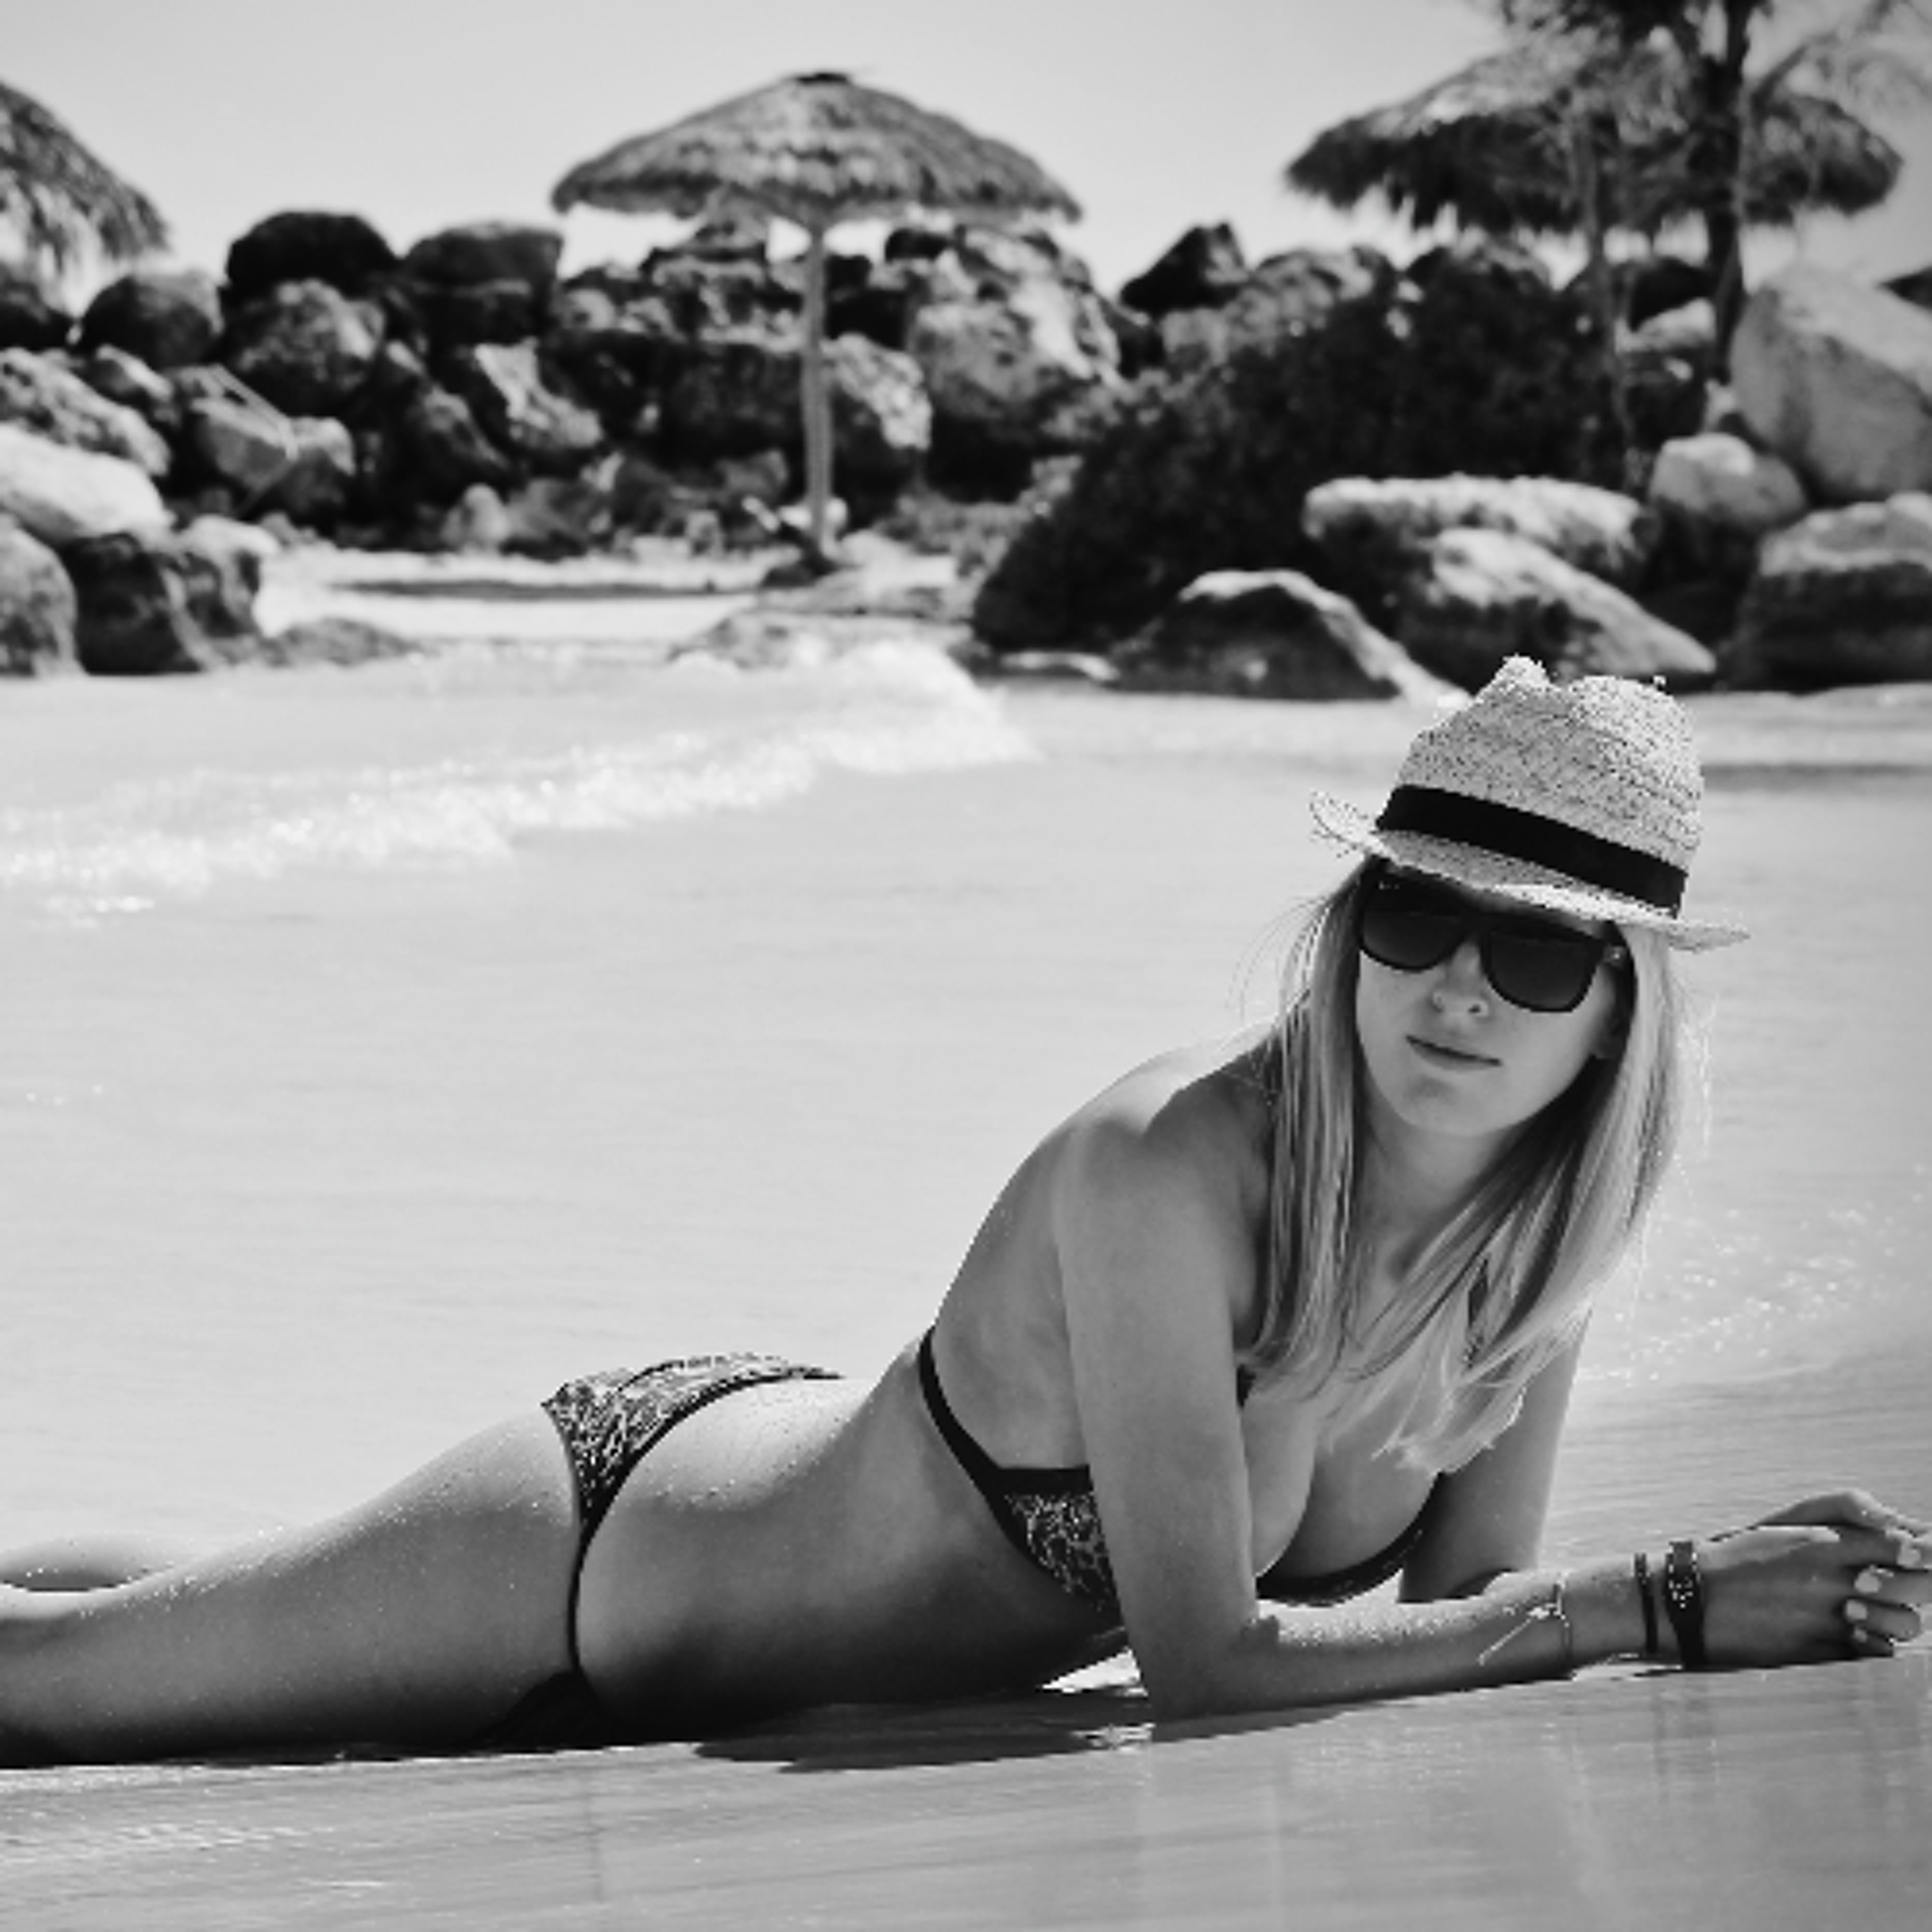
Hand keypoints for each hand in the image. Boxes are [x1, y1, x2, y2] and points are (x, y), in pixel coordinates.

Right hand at [1697, 1492, 1931, 1666]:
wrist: (1693, 1602)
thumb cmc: (1740, 1555)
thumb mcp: (1784, 1522)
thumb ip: (1842, 1511)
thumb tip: (1898, 1524)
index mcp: (1822, 1544)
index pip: (1902, 1546)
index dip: (1923, 1551)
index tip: (1920, 1553)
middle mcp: (1831, 1582)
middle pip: (1915, 1587)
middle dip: (1923, 1582)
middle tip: (1914, 1579)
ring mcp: (1829, 1621)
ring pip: (1903, 1625)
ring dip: (1898, 1616)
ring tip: (1876, 1607)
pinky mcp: (1823, 1653)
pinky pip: (1878, 1651)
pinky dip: (1875, 1641)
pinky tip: (1853, 1629)